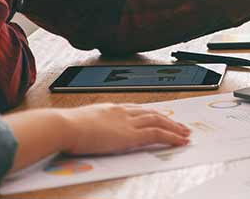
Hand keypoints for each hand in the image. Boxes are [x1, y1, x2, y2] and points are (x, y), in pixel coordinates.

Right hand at [61, 104, 189, 153]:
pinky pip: (158, 134)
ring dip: (175, 127)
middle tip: (180, 125)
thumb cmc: (64, 127)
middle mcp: (123, 112)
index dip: (152, 113)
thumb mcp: (80, 122)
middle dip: (168, 119)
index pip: (138, 109)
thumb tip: (85, 132)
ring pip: (159, 121)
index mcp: (111, 108)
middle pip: (152, 113)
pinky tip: (180, 141)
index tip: (160, 116)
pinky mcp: (131, 135)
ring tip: (185, 133)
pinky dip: (172, 137)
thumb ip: (89, 126)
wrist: (63, 126)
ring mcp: (128, 122)